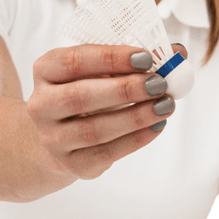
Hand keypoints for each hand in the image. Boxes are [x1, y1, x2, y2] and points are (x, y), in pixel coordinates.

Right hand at [27, 43, 185, 179]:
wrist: (61, 136)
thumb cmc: (87, 94)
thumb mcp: (102, 72)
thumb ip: (134, 61)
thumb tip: (178, 54)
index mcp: (45, 71)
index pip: (74, 61)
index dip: (111, 58)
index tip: (145, 57)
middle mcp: (41, 105)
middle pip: (81, 96)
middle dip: (125, 89)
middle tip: (159, 84)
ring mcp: (53, 139)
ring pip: (95, 129)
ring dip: (135, 117)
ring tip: (165, 105)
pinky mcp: (72, 164)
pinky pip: (106, 153)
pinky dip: (136, 139)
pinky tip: (156, 126)